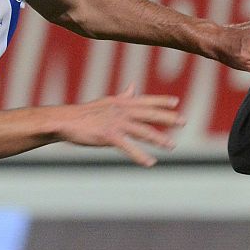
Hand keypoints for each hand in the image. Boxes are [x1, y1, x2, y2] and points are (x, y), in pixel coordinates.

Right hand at [58, 88, 182, 166]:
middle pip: (149, 114)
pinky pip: (129, 147)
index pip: (145, 100)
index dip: (161, 101)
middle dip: (168, 118)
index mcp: (121, 102)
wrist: (66, 121)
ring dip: (159, 140)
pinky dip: (140, 156)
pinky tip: (150, 162)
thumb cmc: (86, 114)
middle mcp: (122, 111)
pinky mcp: (109, 136)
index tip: (176, 102)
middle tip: (183, 121)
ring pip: (143, 132)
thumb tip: (133, 86)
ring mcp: (116, 123)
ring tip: (171, 146)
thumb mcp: (108, 102)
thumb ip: (124, 96)